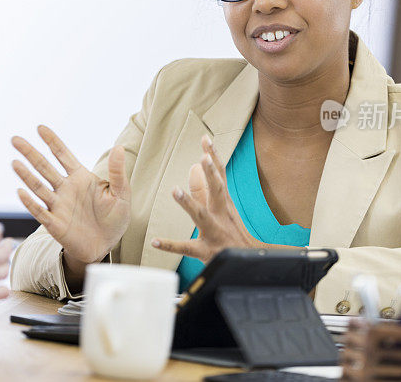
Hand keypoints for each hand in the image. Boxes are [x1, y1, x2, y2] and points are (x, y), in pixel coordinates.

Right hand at [11, 125, 131, 269]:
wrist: (106, 245)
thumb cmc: (114, 217)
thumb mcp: (121, 193)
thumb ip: (118, 172)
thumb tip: (118, 147)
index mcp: (80, 177)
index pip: (63, 155)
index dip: (52, 141)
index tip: (40, 128)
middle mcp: (65, 188)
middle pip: (44, 167)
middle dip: (30, 153)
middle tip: (15, 139)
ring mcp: (58, 205)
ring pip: (39, 187)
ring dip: (26, 175)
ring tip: (15, 162)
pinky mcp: (55, 224)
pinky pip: (40, 212)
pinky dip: (30, 203)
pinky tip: (21, 192)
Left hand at [152, 135, 263, 262]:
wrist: (245, 262)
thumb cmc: (231, 233)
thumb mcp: (222, 209)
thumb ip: (205, 189)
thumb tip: (194, 166)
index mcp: (224, 203)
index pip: (220, 176)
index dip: (213, 157)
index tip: (205, 139)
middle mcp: (220, 215)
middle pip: (217, 190)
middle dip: (211, 174)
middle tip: (203, 158)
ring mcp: (214, 232)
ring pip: (201, 216)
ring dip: (189, 203)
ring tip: (175, 190)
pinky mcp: (205, 251)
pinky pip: (186, 247)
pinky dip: (170, 245)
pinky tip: (155, 241)